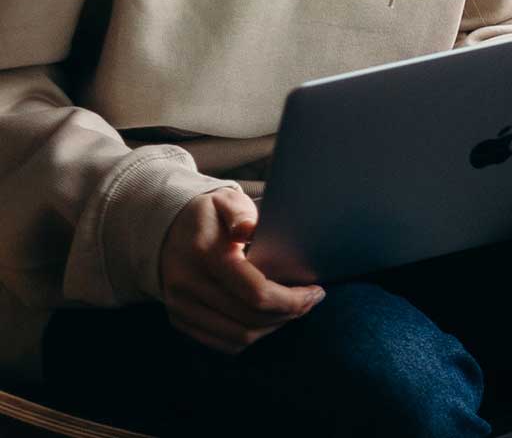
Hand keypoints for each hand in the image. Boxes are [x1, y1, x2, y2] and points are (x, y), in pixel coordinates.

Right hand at [158, 187, 324, 353]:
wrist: (164, 230)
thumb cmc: (208, 214)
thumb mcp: (225, 201)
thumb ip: (241, 214)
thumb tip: (247, 229)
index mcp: (205, 254)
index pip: (255, 292)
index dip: (291, 299)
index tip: (315, 291)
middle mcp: (189, 286)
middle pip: (250, 319)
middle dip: (289, 313)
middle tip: (311, 300)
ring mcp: (181, 307)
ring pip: (237, 337)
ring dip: (272, 328)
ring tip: (292, 309)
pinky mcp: (179, 320)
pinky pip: (221, 343)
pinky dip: (250, 336)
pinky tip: (267, 319)